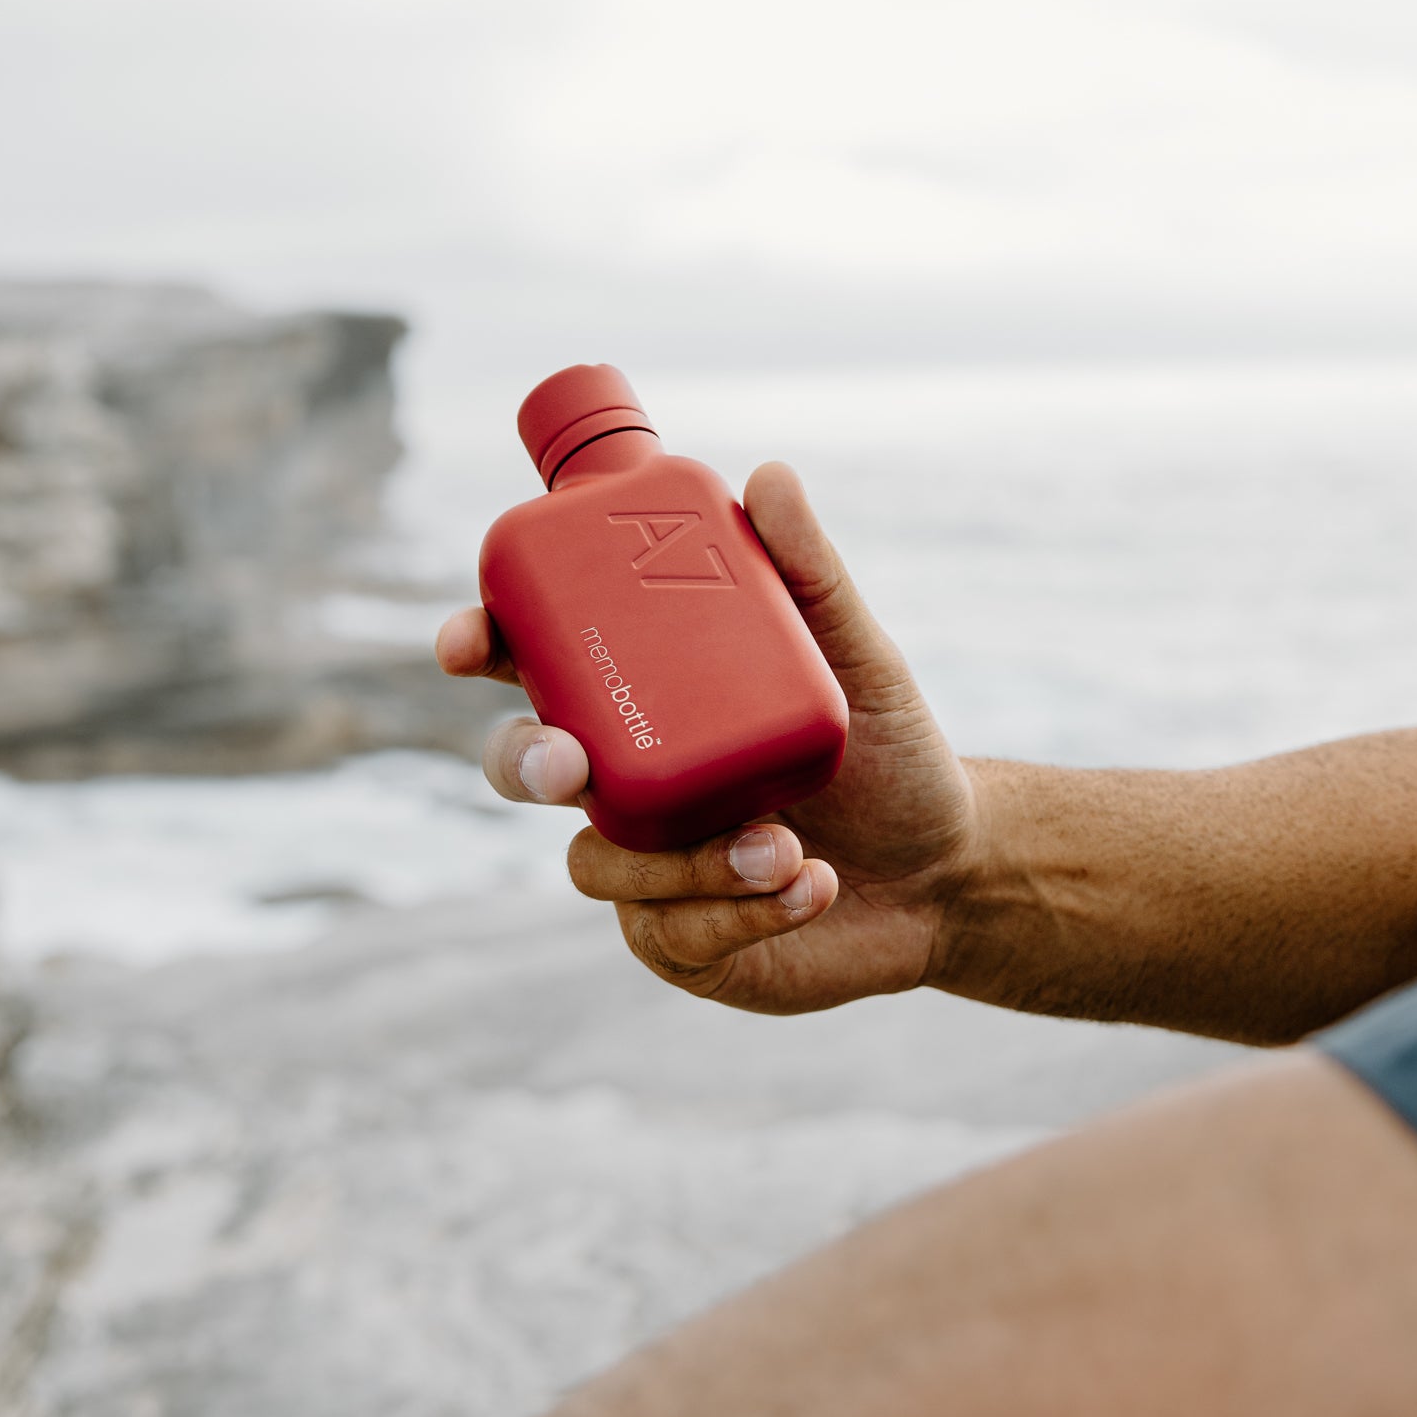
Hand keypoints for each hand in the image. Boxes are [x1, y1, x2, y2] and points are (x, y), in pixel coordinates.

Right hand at [435, 463, 980, 1012]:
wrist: (947, 872)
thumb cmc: (890, 755)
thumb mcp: (856, 659)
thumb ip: (811, 574)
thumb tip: (769, 475)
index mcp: (646, 697)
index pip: (537, 660)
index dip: (484, 642)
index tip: (468, 641)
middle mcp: (626, 778)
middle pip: (523, 764)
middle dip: (526, 762)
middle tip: (569, 765)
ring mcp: (643, 864)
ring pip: (598, 863)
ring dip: (686, 858)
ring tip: (783, 845)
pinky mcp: (679, 940)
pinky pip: (668, 931)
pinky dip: (738, 910)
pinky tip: (811, 886)